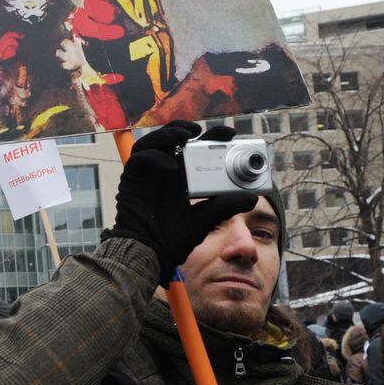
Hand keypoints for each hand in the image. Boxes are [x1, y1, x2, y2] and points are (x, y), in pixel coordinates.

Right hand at [104, 121, 258, 284]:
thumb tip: (252, 198)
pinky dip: (154, 157)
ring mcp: (147, 175)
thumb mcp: (206, 220)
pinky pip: (139, 159)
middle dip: (189, 129)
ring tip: (186, 135)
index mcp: (183, 178)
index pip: (197, 150)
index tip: (230, 134)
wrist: (151, 255)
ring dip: (169, 133)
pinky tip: (170, 166)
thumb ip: (225, 207)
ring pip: (153, 142)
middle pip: (174, 140)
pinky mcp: (132, 180)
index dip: (212, 139)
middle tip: (205, 130)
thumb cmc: (174, 239)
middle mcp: (165, 172)